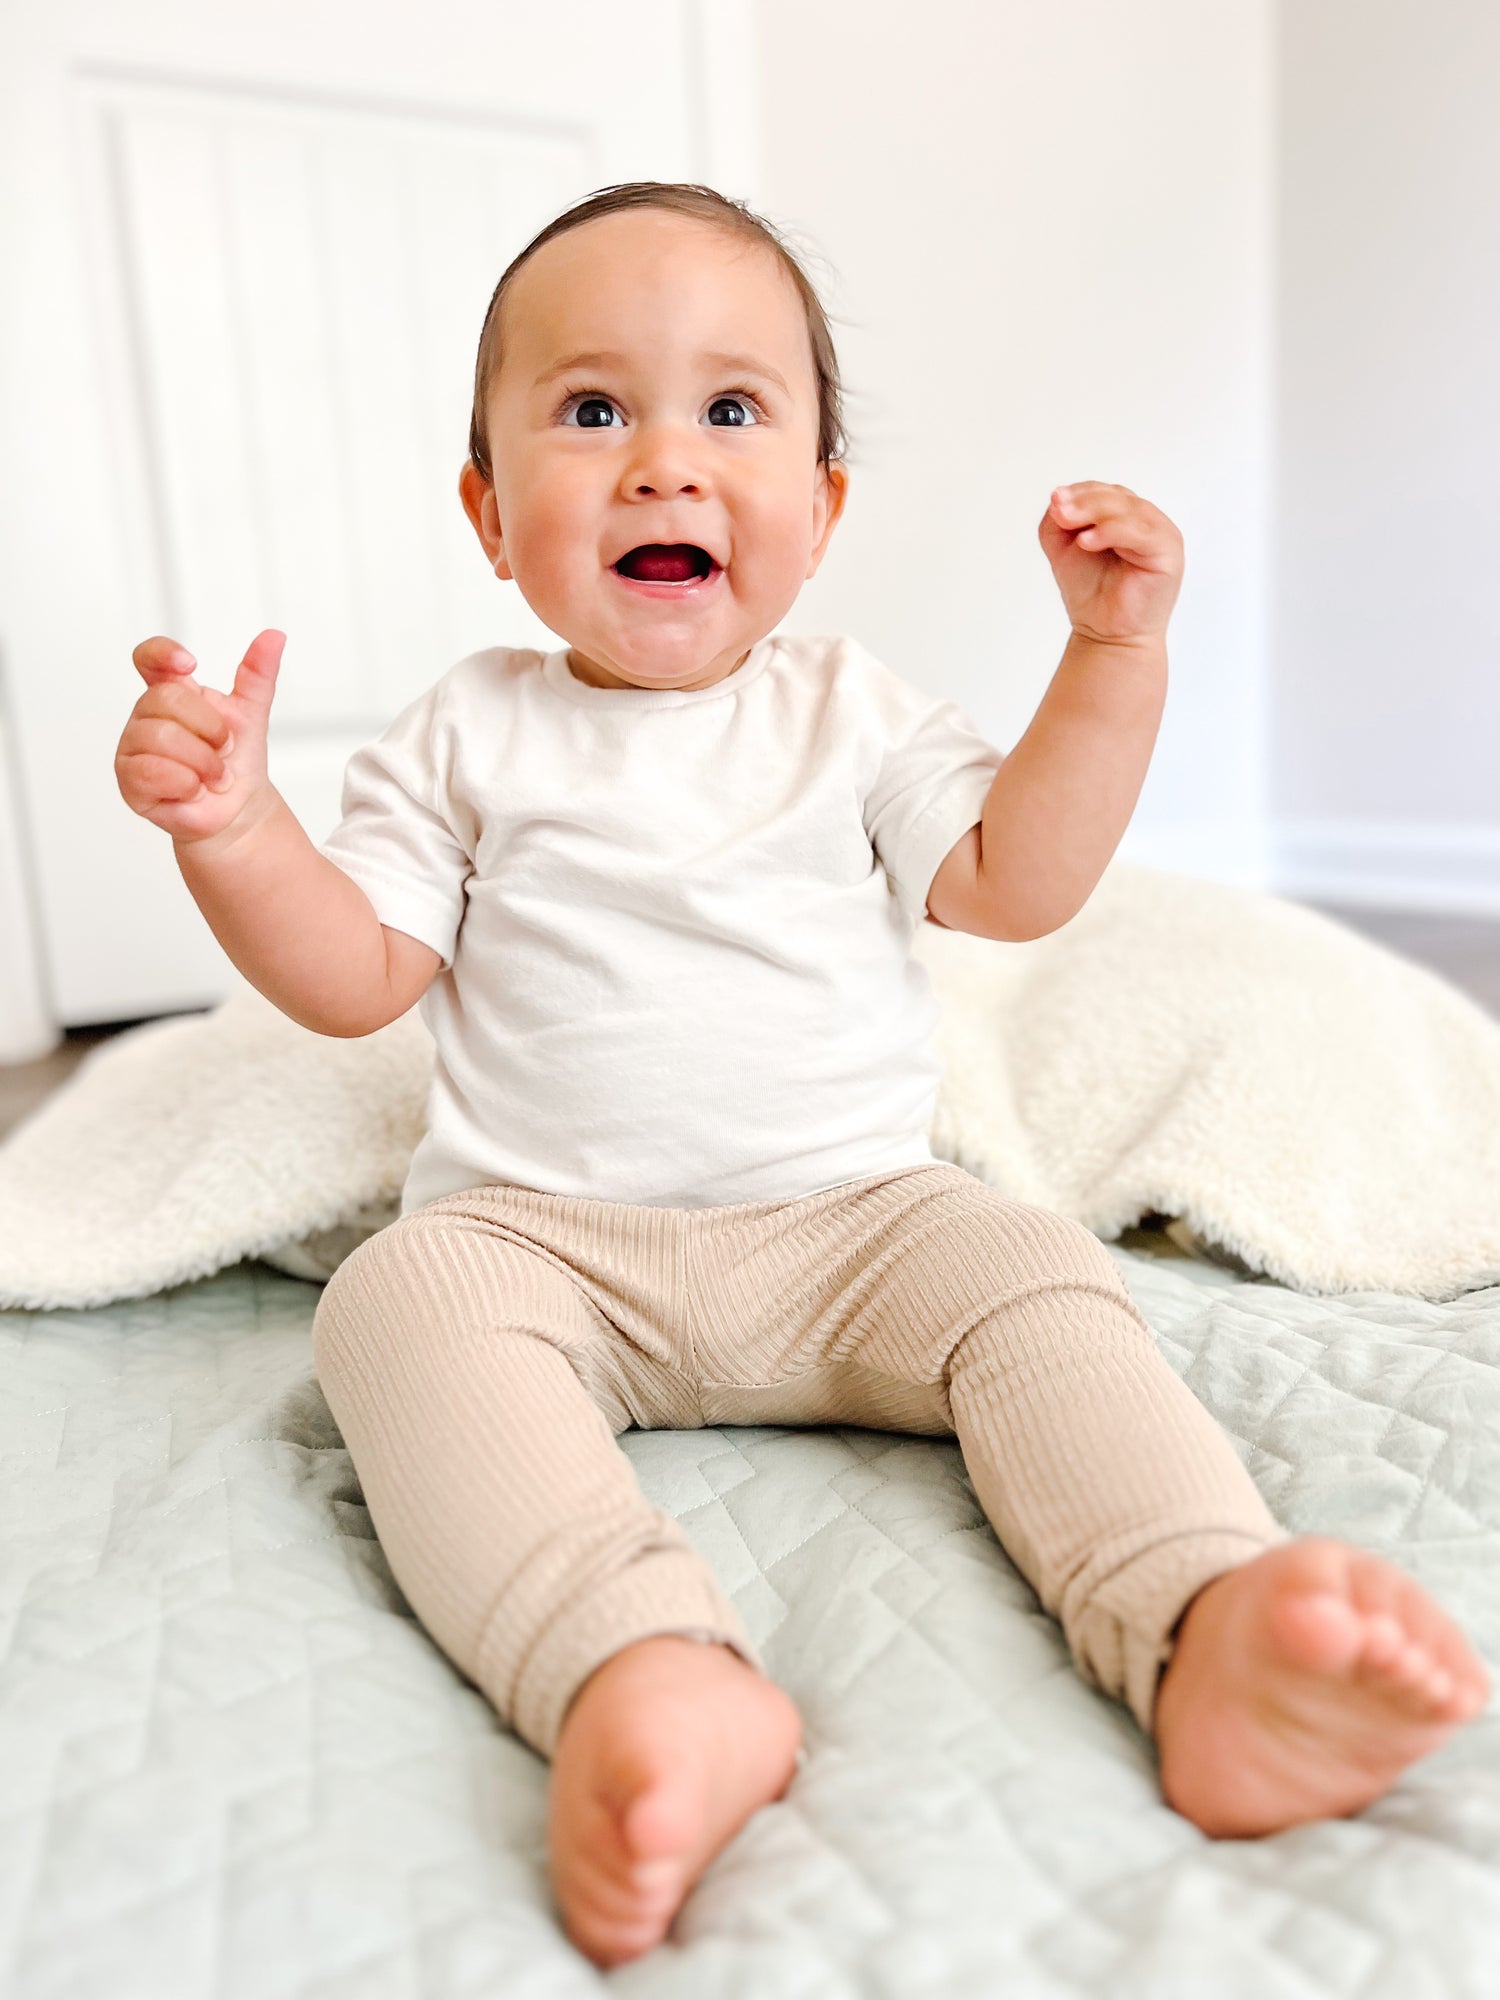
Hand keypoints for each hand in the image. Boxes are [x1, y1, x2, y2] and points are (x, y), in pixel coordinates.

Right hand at [115, 629, 284, 844]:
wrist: (236, 810)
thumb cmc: (236, 761)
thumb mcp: (252, 713)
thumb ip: (258, 675)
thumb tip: (274, 636)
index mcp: (170, 692)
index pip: (149, 658)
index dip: (162, 654)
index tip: (190, 665)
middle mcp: (146, 715)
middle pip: (166, 699)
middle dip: (209, 729)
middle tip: (222, 750)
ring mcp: (133, 746)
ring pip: (161, 737)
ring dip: (203, 762)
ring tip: (213, 775)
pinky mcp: (129, 779)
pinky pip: (153, 771)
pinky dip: (186, 783)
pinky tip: (194, 790)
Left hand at [1038, 482, 1183, 646]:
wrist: (1105, 634)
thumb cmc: (1090, 592)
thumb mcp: (1063, 548)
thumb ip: (1058, 521)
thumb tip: (1057, 498)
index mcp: (1126, 516)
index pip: (1105, 491)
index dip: (1080, 491)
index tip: (1055, 499)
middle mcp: (1147, 521)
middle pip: (1117, 497)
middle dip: (1084, 501)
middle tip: (1059, 510)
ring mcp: (1161, 534)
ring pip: (1129, 510)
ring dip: (1094, 512)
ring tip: (1067, 521)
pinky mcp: (1169, 552)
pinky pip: (1141, 534)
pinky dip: (1112, 532)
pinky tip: (1086, 542)